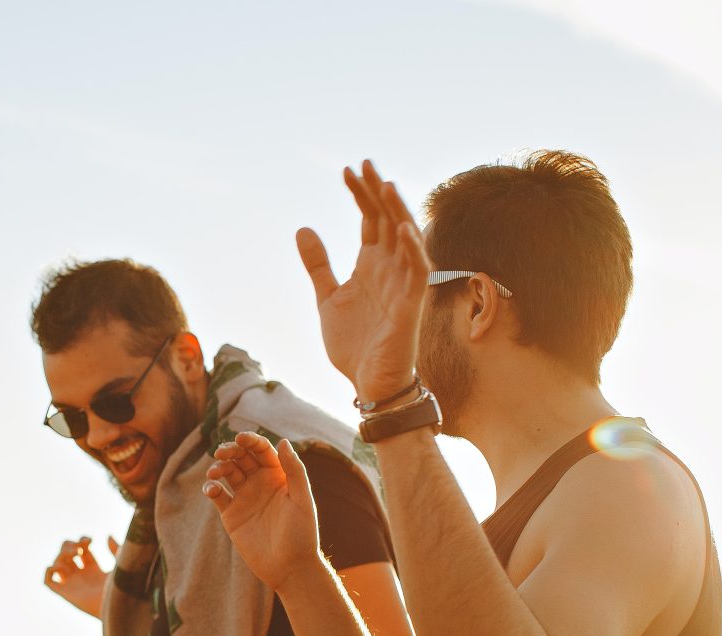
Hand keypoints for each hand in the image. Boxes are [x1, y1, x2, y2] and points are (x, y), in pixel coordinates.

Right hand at [43, 536, 117, 618]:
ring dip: (61, 554)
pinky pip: (48, 581)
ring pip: (57, 564)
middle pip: (66, 555)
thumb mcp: (121, 564)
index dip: (82, 541)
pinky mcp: (66, 593)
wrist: (117, 606)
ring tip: (74, 554)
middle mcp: (81, 576)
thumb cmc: (122, 589)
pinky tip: (61, 566)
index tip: (90, 541)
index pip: (81, 550)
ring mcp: (72, 584)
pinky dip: (49, 571)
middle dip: (69, 546)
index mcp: (94, 569)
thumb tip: (107, 536)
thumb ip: (115, 549)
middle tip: (79, 548)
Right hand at [203, 435, 321, 593]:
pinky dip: (211, 488)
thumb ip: (294, 470)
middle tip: (222, 452)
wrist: (289, 568)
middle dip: (230, 450)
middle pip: (241, 457)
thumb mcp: (302, 500)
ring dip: (219, 467)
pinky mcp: (231, 514)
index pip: (262, 450)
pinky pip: (217, 495)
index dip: (251, 440)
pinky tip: (212, 489)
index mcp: (279, 476)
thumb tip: (283, 441)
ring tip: (215, 472)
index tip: (240, 438)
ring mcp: (245, 498)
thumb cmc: (302, 534)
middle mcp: (260, 483)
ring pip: (227, 472)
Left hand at [297, 159, 430, 401]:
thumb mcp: (328, 298)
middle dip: (376, 193)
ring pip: (405, 240)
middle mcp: (390, 269)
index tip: (346, 170)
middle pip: (387, 221)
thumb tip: (303, 228)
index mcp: (371, 265)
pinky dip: (413, 250)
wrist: (370, 384)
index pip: (370, 220)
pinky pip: (418, 273)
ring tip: (383, 185)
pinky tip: (403, 229)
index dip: (360, 195)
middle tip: (363, 164)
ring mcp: (403, 285)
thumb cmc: (355, 344)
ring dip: (396, 212)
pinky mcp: (411, 306)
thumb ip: (318, 264)